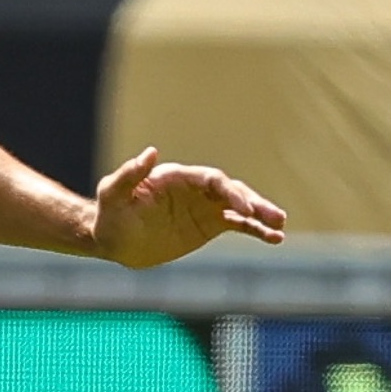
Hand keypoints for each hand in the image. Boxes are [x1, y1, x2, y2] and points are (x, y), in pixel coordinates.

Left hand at [89, 147, 285, 267]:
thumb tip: (150, 151)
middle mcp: (196, 190)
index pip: (211, 180)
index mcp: (177, 178)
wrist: (113, 240)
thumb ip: (129, 174)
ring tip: (280, 226)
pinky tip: (274, 238)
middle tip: (273, 216)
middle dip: (253, 203)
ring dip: (261, 215)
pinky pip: (238, 225)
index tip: (244, 210)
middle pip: (231, 191)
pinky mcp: (208, 225)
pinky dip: (256, 230)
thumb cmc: (110, 214)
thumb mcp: (113, 194)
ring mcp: (204, 207)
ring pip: (240, 207)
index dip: (230, 192)